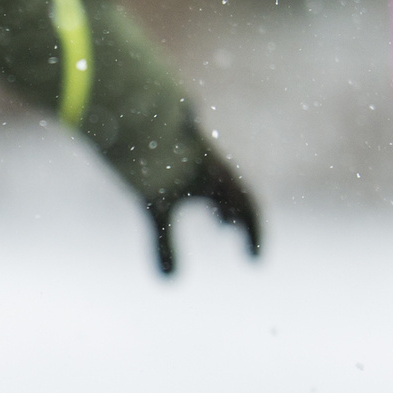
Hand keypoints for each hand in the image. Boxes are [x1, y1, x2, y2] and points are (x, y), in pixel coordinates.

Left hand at [144, 130, 263, 276]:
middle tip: (232, 231)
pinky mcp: (178, 144)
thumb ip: (163, 243)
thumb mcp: (155, 205)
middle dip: (237, 216)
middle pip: (235, 194)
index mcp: (220, 179)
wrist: (139, 110)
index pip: (249, 209)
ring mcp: (197, 152)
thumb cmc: (152, 160)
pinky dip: (198, 188)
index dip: (254, 235)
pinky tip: (184, 193)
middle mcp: (213, 164)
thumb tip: (170, 281)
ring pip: (218, 182)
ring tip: (218, 218)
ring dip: (220, 202)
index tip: (253, 260)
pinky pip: (198, 168)